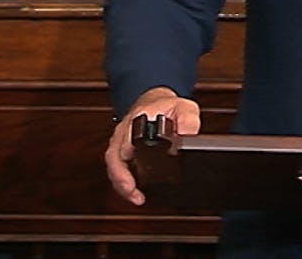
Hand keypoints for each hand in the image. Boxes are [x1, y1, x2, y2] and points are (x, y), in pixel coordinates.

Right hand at [104, 86, 200, 205]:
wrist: (156, 103)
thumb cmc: (167, 106)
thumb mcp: (184, 107)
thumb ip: (188, 119)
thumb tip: (189, 134)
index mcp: (138, 118)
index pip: (128, 135)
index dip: (127, 150)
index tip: (131, 160)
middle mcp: (124, 131)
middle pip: (114, 155)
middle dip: (121, 175)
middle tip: (133, 191)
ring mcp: (120, 142)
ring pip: (113, 165)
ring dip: (121, 183)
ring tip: (135, 197)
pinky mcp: (121, 152)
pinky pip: (117, 170)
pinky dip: (123, 184)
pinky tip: (134, 194)